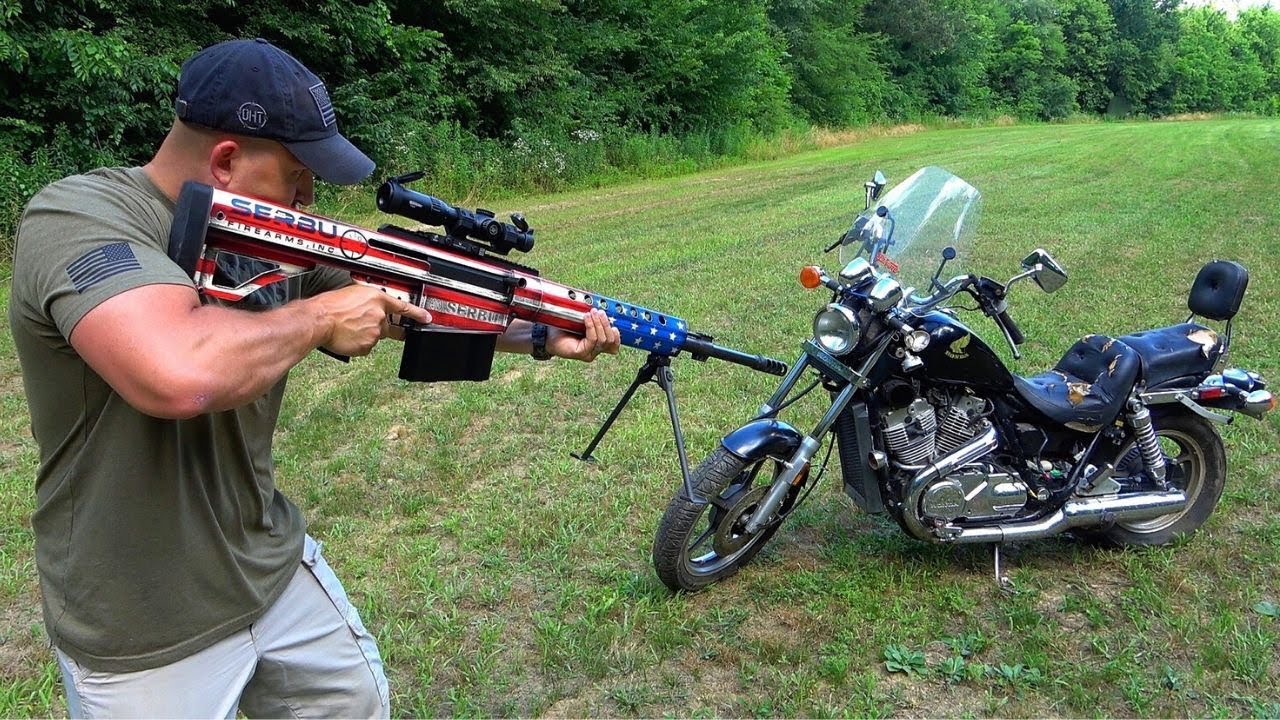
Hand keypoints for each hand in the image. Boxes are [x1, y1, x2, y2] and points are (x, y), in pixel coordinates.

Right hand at [309, 285, 431, 356]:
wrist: (320, 319)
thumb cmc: (330, 306)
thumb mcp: (352, 293)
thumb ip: (366, 301)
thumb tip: (368, 306)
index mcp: (377, 298)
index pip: (403, 307)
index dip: (417, 314)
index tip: (427, 318)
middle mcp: (380, 315)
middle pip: (387, 325)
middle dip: (377, 326)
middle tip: (362, 325)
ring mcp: (375, 332)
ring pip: (375, 336)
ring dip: (364, 334)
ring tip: (347, 328)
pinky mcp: (368, 346)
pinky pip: (366, 347)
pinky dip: (358, 344)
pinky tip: (347, 337)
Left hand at [549, 309, 620, 361]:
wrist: (547, 335)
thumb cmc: (563, 328)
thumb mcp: (581, 322)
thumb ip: (593, 318)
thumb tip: (601, 306)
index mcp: (597, 345)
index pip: (614, 345)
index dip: (617, 335)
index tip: (614, 323)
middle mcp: (594, 351)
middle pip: (610, 341)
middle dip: (606, 324)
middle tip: (599, 312)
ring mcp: (588, 354)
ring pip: (602, 340)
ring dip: (599, 324)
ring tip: (592, 313)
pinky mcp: (581, 353)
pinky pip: (592, 340)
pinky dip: (591, 327)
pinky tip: (586, 318)